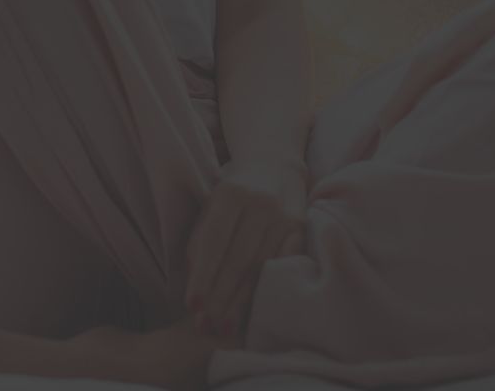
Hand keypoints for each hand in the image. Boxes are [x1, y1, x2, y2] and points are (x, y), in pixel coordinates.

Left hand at [183, 158, 307, 345]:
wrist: (275, 166)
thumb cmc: (233, 193)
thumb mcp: (210, 206)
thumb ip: (200, 239)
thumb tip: (192, 283)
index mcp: (230, 193)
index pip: (214, 241)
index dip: (202, 275)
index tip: (192, 305)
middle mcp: (260, 203)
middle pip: (238, 259)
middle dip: (220, 297)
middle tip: (205, 326)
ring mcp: (285, 217)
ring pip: (261, 268)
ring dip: (241, 301)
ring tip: (224, 327)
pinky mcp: (302, 230)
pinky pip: (283, 266)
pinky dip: (266, 291)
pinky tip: (253, 311)